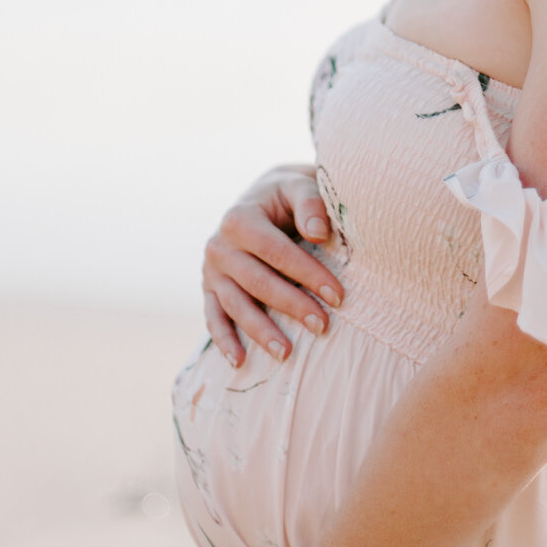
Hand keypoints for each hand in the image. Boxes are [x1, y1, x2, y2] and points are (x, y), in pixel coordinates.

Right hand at [203, 164, 342, 367]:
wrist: (263, 196)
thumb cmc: (289, 195)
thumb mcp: (299, 186)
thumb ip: (311, 203)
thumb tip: (318, 232)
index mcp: (240, 218)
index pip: (277, 252)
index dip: (307, 274)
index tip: (338, 296)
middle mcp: (219, 244)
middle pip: (257, 282)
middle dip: (291, 306)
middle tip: (323, 326)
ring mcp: (211, 269)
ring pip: (235, 305)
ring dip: (260, 331)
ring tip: (287, 354)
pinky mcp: (208, 287)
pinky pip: (213, 316)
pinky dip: (223, 340)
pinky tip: (239, 361)